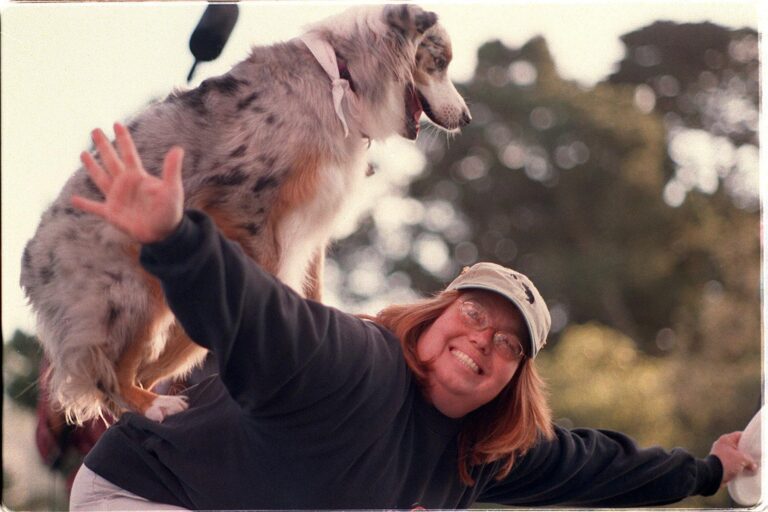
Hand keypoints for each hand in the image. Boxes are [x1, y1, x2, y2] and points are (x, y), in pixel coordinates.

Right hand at [71, 123, 184, 243]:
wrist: (164, 233)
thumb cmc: (170, 210)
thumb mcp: (172, 189)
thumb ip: (171, 169)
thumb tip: (178, 149)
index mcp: (138, 176)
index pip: (128, 153)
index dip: (122, 139)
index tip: (116, 124)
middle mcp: (125, 184)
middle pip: (111, 160)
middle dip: (103, 146)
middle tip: (95, 130)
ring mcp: (117, 198)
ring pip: (101, 178)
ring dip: (92, 167)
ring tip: (83, 154)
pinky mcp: (112, 213)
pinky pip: (95, 208)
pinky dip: (85, 204)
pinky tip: (73, 199)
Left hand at [710, 431, 757, 484]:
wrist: (713, 474)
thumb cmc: (726, 462)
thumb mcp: (742, 459)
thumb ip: (750, 460)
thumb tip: (753, 465)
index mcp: (726, 439)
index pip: (740, 435)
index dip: (749, 439)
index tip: (755, 445)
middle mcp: (721, 444)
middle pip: (737, 446)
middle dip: (745, 452)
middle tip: (754, 457)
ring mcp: (719, 453)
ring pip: (734, 455)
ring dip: (741, 461)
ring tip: (749, 465)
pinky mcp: (719, 462)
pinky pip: (730, 462)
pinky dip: (736, 466)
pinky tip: (742, 470)